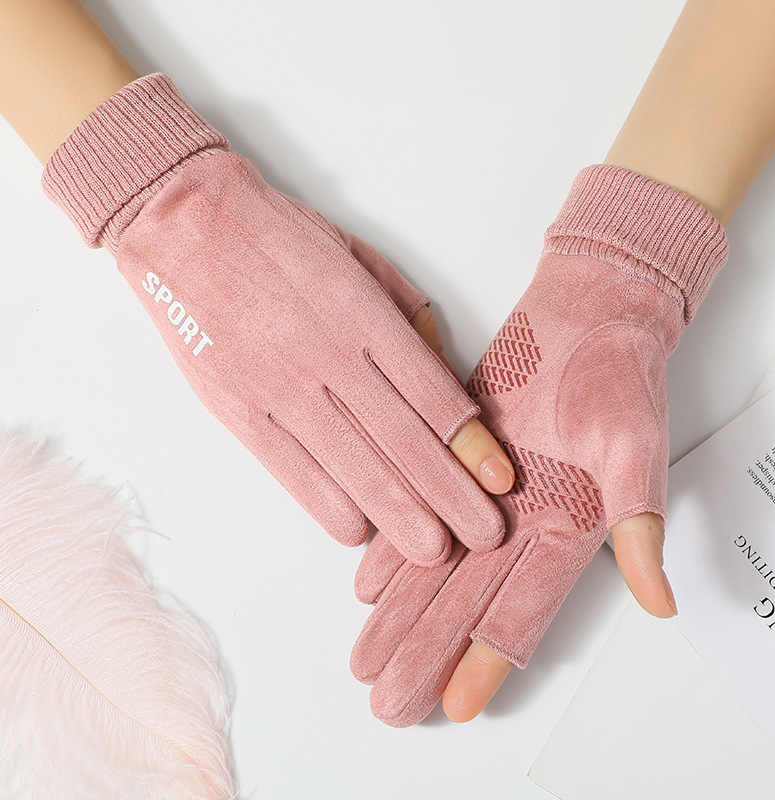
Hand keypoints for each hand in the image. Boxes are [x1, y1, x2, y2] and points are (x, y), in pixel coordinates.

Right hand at [42, 74, 513, 565]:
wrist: (188, 228)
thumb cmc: (282, 239)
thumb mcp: (362, 259)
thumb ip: (408, 317)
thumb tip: (444, 372)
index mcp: (366, 318)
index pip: (434, 397)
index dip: (473, 447)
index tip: (502, 480)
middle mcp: (330, 360)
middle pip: (406, 444)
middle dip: (452, 498)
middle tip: (486, 537)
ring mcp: (283, 390)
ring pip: (355, 468)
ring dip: (400, 516)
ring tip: (433, 552)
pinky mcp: (242, 412)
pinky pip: (294, 473)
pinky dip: (330, 508)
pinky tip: (359, 531)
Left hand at [351, 164, 727, 725]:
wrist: (585, 318)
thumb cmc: (618, 377)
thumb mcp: (635, 447)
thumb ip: (638, 521)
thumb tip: (660, 601)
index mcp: (567, 532)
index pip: (523, 614)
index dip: (486, 661)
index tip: (453, 703)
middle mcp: (521, 526)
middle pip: (466, 605)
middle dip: (425, 653)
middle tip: (384, 701)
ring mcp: (487, 499)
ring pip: (438, 570)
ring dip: (402, 616)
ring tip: (366, 658)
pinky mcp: (458, 463)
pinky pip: (423, 514)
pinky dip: (394, 551)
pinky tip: (365, 584)